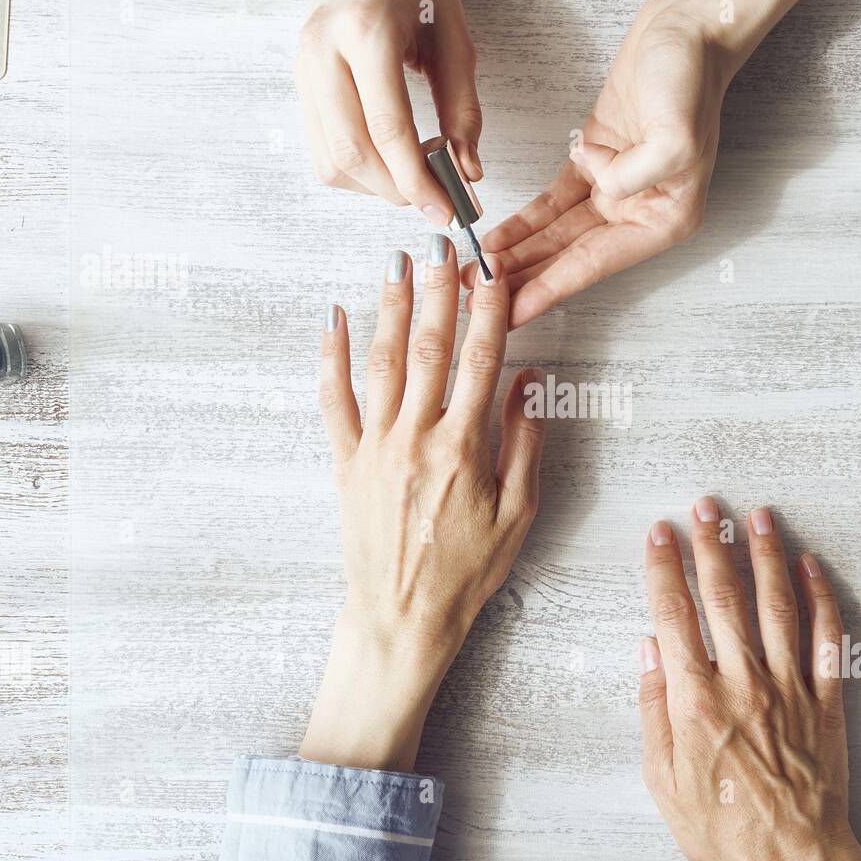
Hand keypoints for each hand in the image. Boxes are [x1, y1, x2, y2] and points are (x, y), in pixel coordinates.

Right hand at [270, 0, 481, 217]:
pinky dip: (359, 174)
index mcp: (367, 31)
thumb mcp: (455, 38)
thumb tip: (467, 171)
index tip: (445, 209)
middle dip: (398, 190)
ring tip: (414, 176)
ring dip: (377, 187)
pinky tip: (388, 163)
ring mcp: (304, 72)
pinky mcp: (299, 90)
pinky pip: (323, 154)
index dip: (418, 179)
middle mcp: (324, 52)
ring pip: (333, 162)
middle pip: (354, 152)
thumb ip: (463, 108)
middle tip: (435, 199)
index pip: (388, 127)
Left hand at [300, 238, 543, 771]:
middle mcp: (416, 437)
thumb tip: (530, 383)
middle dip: (437, 290)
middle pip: (429, 347)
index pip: (481, 360)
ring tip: (397, 262)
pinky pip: (333, 400)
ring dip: (389, 307)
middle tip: (441, 243)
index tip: (492, 271)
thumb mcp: (518, 514)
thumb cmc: (466, 571)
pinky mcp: (346, 463)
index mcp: (464, 447)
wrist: (402, 618)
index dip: (488, 309)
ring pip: (381, 362)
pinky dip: (331, 357)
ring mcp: (375, 447)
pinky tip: (333, 318)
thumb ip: (524, 443)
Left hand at [469, 0, 733, 327]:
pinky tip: (496, 238)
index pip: (594, 264)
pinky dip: (524, 220)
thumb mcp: (675, 133)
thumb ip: (638, 173)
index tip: (512, 314)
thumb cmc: (689, 76)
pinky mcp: (594, 161)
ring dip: (518, 254)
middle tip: (478, 301)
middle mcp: (640, 211)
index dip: (549, 289)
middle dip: (524, 280)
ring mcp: (615, 188)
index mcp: (665, 218)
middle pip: (569, 257)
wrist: (686, 26)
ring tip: (477, 275)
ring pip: (556, 234)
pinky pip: (552, 202)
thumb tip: (603, 190)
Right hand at [640, 498, 860, 860]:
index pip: (674, 614)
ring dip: (765, 555)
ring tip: (757, 517)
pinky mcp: (825, 700)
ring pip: (777, 605)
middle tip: (705, 507)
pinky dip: (821, 598)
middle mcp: (743, 682)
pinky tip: (811, 566)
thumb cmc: (723, 829)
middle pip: (725, 596)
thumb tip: (649, 652)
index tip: (658, 535)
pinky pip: (826, 639)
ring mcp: (789, 688)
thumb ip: (653, 711)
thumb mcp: (662, 781)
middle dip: (711, 544)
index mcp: (696, 700)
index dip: (663, 567)